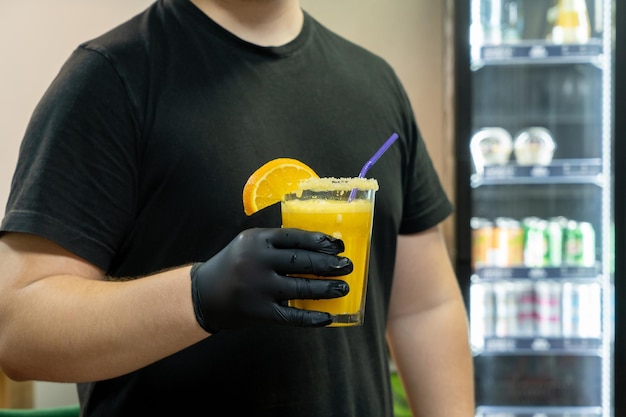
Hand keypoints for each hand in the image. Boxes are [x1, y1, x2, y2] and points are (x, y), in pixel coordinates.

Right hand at [190, 228, 352, 332]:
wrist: (204, 294)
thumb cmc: (236, 265)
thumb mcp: (250, 245)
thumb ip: (277, 245)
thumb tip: (322, 249)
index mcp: (256, 240)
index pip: (295, 237)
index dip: (320, 241)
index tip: (339, 246)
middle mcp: (256, 261)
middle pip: (301, 260)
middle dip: (329, 264)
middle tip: (348, 266)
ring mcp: (257, 288)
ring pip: (300, 286)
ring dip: (326, 288)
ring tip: (343, 287)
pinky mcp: (258, 312)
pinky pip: (291, 315)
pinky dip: (312, 317)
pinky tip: (328, 317)